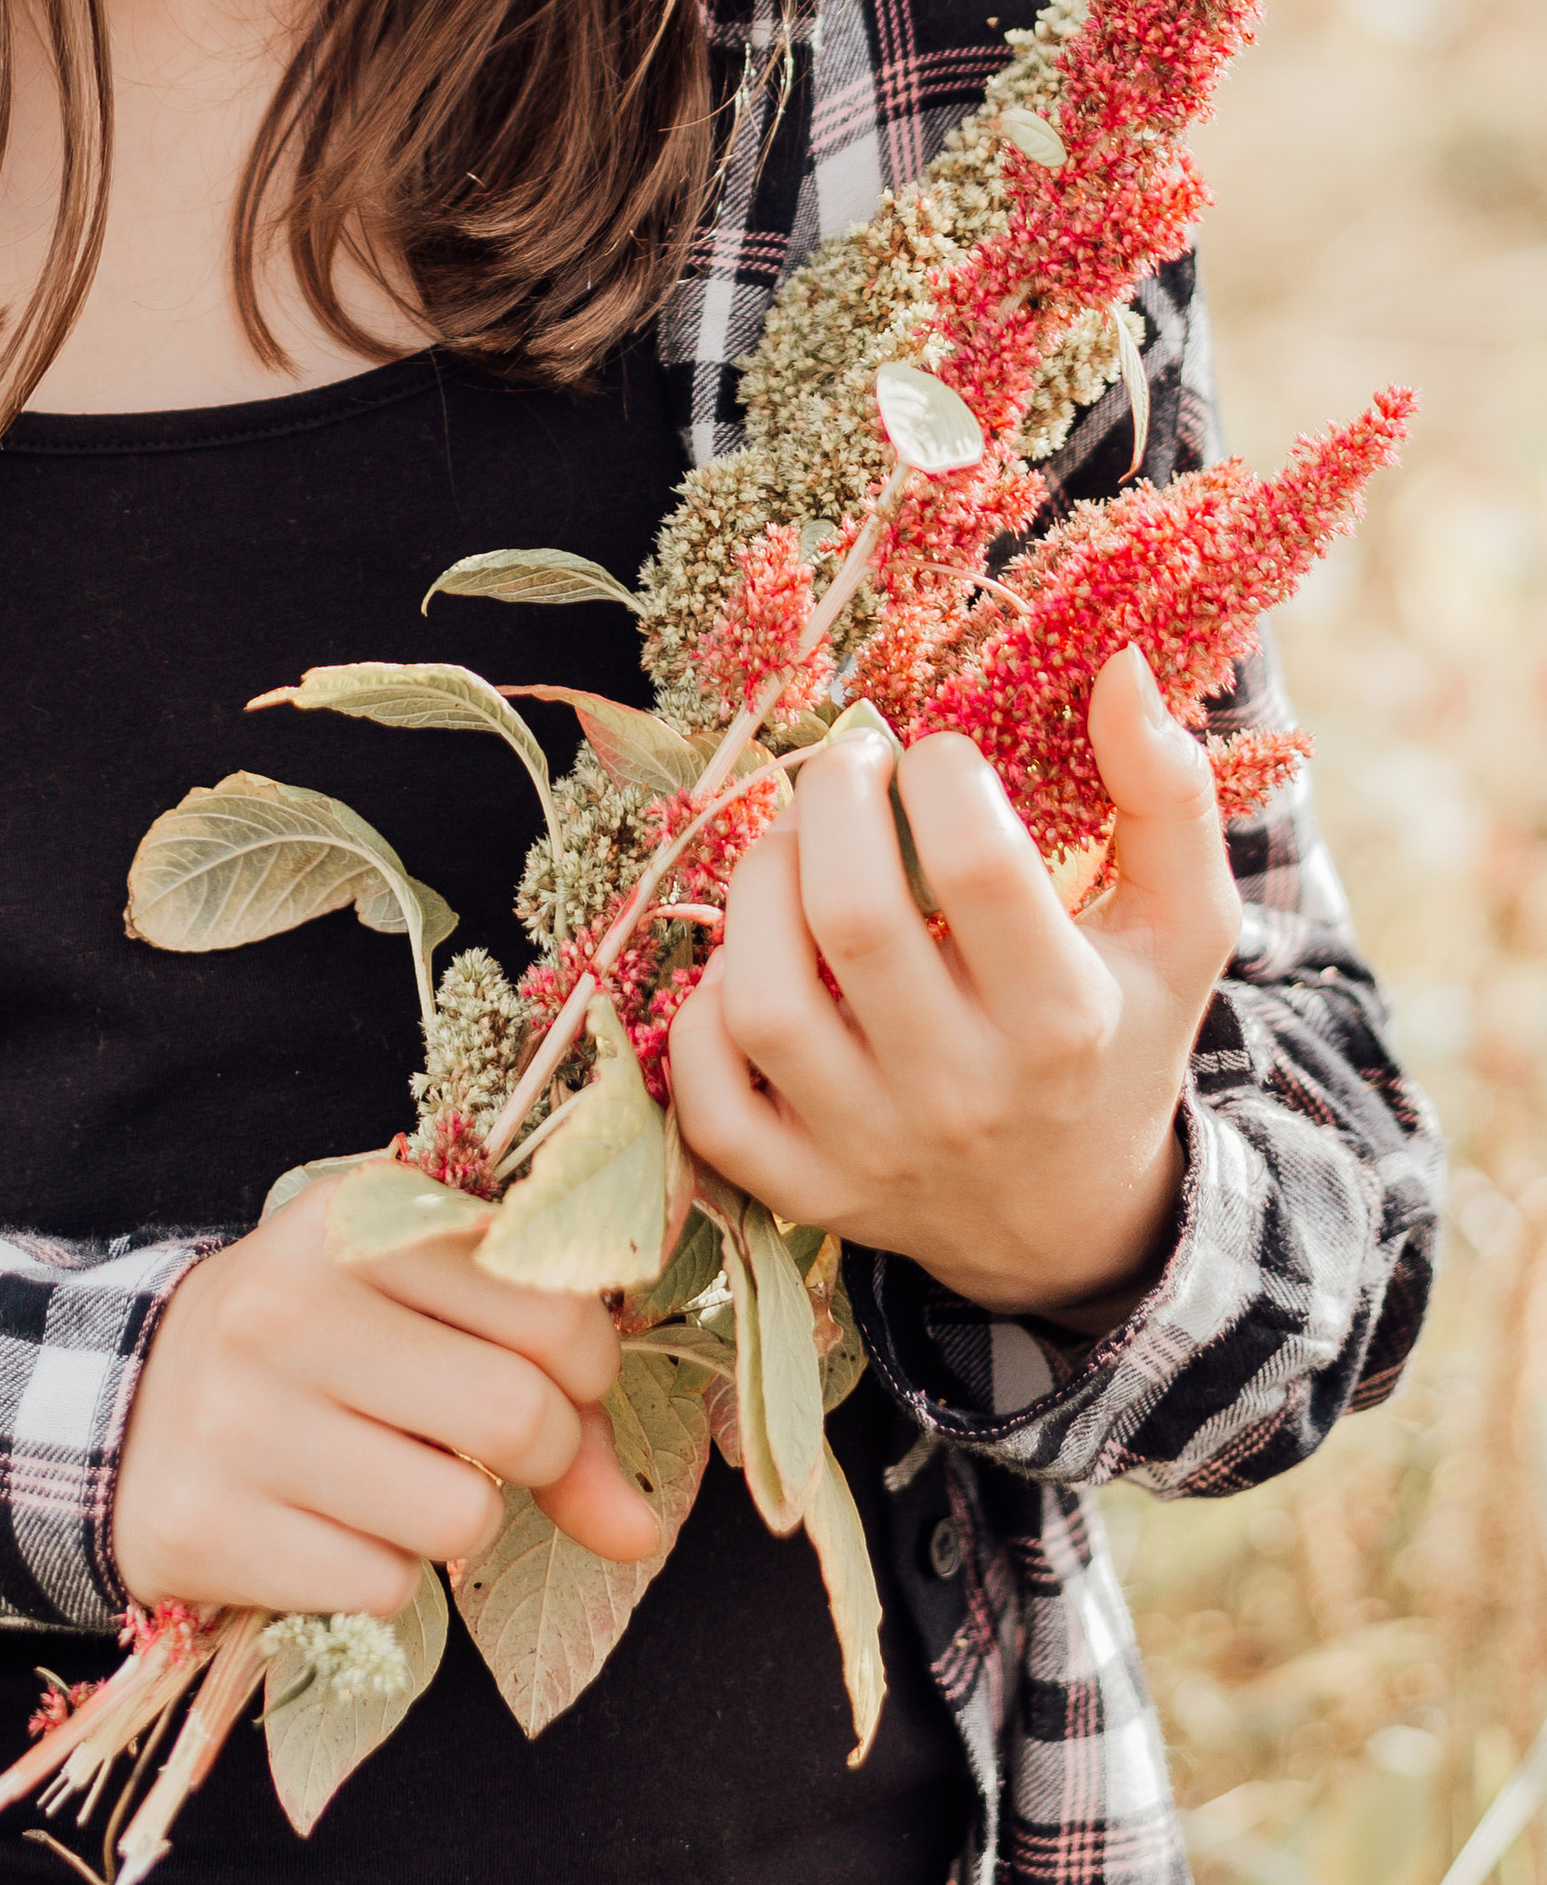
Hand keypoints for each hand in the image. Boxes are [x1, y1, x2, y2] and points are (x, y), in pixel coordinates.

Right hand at [111, 1180, 659, 1615]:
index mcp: (355, 1219)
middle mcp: (290, 1306)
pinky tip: (331, 1525)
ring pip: (462, 1518)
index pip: (552, 1303)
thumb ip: (550, 1394)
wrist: (116, 1413)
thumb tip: (644, 1531)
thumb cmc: (307, 1350)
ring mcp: (242, 1419)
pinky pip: (386, 1589)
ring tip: (399, 1479)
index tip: (553, 1374)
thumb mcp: (415, 1314)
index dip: (586, 1364)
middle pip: (519, 1416)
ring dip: (460, 1520)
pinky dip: (386, 1576)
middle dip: (544, 1454)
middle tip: (499, 1449)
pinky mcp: (211, 1526)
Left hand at [668, 647, 1240, 1323]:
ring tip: (792, 847)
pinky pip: (709, 1104)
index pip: (979, 865)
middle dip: (831, 801)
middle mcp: (964, 1092)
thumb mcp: (1182, 929)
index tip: (939, 757)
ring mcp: (872, 1149)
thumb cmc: (1119, 1035)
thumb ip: (1168, 796)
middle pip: (852, 917)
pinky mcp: (804, 1191)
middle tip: (847, 767)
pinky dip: (701, 1020)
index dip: (942, 775)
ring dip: (755, 889)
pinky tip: (748, 964)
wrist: (1072, 1217)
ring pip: (763, 1002)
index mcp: (1065, 1019)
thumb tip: (1119, 666)